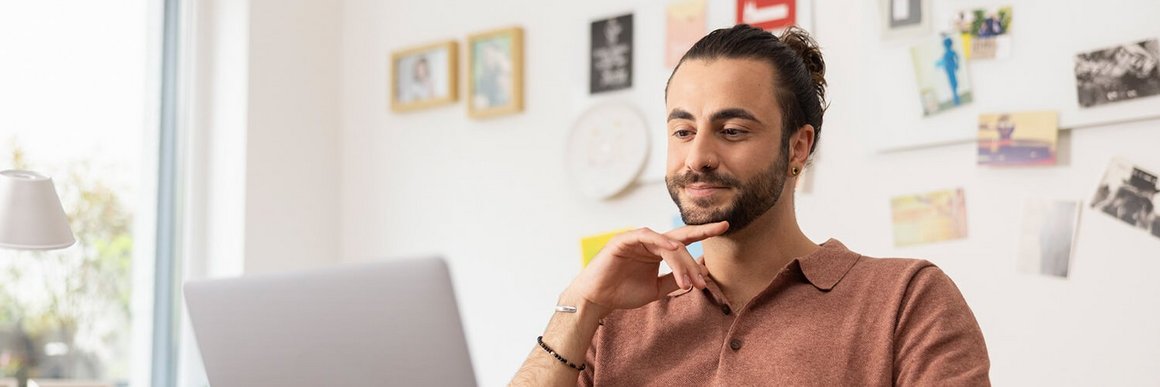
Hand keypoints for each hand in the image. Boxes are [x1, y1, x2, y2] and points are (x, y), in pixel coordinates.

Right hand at [563, 221, 728, 318]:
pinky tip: (674, 250)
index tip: (725, 227)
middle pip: (680, 237)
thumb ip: (675, 280)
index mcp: (657, 251)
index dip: (704, 233)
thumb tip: (701, 275)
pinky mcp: (624, 239)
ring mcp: (636, 238)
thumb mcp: (656, 289)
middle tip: (721, 230)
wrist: (597, 299)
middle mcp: (649, 242)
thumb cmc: (623, 293)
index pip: (684, 240)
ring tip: (690, 282)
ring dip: (682, 262)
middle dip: (702, 232)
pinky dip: (661, 241)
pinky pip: (646, 236)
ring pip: (667, 242)